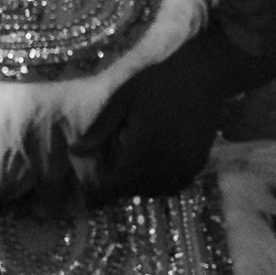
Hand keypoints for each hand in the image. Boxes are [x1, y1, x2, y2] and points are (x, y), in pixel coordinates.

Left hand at [72, 56, 222, 204]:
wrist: (201, 76)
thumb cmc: (156, 83)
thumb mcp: (122, 100)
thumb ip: (100, 130)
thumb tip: (74, 152)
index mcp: (144, 143)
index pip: (118, 183)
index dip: (101, 195)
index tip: (88, 198)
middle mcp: (166, 160)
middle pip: (135, 190)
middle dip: (118, 187)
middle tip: (107, 175)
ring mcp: (186, 164)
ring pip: (155, 191)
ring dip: (139, 187)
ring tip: (130, 168)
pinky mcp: (198, 163)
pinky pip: (175, 186)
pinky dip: (160, 184)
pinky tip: (153, 167)